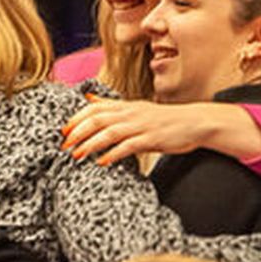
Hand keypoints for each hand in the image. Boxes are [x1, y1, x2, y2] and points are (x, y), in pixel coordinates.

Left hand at [61, 96, 260, 164]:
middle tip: (65, 145)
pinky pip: (128, 146)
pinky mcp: (152, 139)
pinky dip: (113, 154)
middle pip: (98, 119)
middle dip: (78, 132)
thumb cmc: (165, 119)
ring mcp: (142, 126)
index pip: (95, 107)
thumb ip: (112, 106)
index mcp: (127, 106)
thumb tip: (88, 100)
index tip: (64, 130)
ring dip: (91, 144)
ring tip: (77, 155)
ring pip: (110, 132)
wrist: (196, 122)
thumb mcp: (137, 108)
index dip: (77, 118)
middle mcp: (132, 113)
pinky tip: (103, 162)